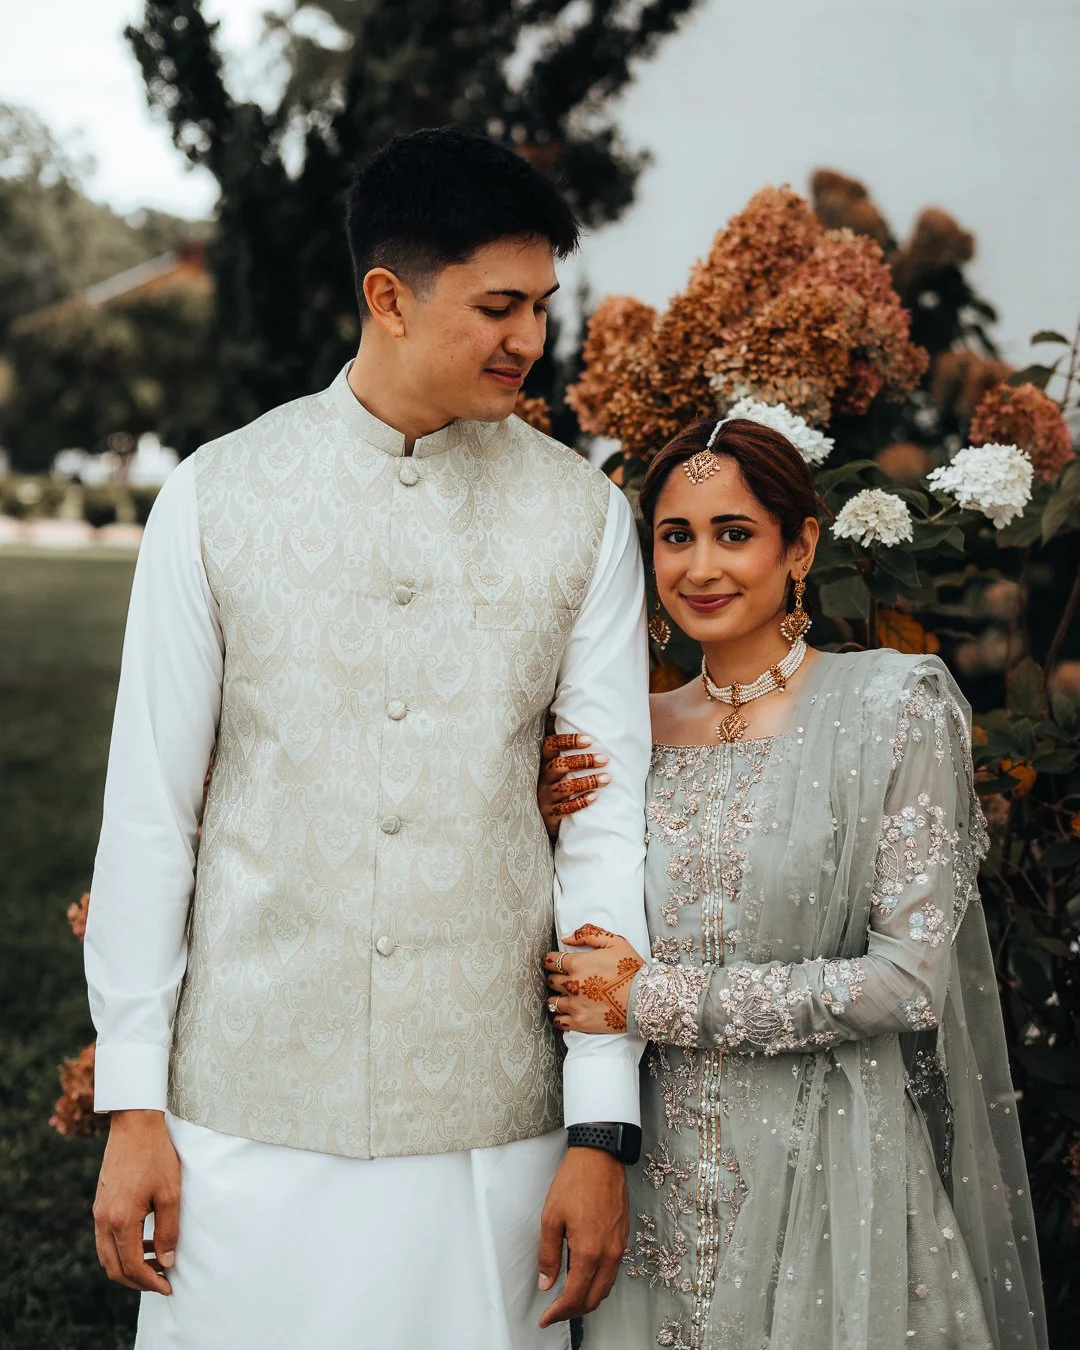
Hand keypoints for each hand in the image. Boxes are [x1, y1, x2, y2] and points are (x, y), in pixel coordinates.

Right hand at [93, 1109, 179, 1294]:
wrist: (134, 1124)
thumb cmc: (156, 1156)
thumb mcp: (171, 1194)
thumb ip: (168, 1231)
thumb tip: (166, 1261)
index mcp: (120, 1220)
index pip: (130, 1266)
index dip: (149, 1282)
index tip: (168, 1285)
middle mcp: (103, 1220)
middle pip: (114, 1267)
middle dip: (137, 1280)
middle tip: (161, 1281)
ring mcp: (98, 1212)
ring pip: (107, 1255)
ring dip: (128, 1266)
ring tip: (156, 1263)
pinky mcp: (100, 1204)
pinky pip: (106, 1238)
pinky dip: (122, 1249)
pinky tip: (145, 1242)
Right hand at [537, 717, 609, 835]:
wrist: (538, 817)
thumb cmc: (550, 783)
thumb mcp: (550, 763)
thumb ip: (556, 742)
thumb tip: (557, 712)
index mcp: (542, 762)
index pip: (550, 746)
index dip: (568, 741)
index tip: (589, 739)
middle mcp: (541, 778)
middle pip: (558, 765)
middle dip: (582, 761)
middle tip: (605, 759)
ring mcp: (544, 797)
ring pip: (564, 788)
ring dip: (587, 782)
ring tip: (607, 778)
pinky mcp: (549, 816)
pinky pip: (565, 810)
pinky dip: (580, 803)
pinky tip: (595, 797)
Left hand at [537, 1146, 628, 1326]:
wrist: (600, 1157)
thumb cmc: (575, 1181)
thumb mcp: (551, 1217)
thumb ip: (548, 1254)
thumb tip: (546, 1282)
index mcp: (589, 1251)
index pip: (575, 1296)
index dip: (558, 1312)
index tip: (546, 1318)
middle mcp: (609, 1253)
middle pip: (594, 1298)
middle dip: (573, 1311)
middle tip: (555, 1311)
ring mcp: (619, 1246)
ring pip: (605, 1287)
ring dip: (587, 1298)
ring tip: (567, 1297)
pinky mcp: (623, 1237)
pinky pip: (613, 1271)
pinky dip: (598, 1282)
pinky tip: (584, 1275)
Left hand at [544, 925, 645, 1033]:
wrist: (646, 999)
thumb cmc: (631, 970)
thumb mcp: (615, 942)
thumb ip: (588, 934)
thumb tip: (565, 937)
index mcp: (577, 964)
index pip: (551, 961)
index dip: (551, 960)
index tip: (555, 963)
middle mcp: (572, 984)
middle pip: (551, 981)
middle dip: (556, 977)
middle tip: (566, 978)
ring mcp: (575, 1005)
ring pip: (552, 1001)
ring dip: (557, 997)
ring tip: (567, 996)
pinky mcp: (580, 1022)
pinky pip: (559, 1020)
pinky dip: (560, 1016)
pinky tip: (568, 1012)